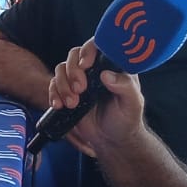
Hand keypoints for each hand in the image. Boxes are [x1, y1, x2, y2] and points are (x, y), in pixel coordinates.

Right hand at [47, 39, 147, 159]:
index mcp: (113, 66)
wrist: (111, 141)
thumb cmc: (126, 121)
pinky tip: (59, 105)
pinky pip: (54, 84)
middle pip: (75, 55)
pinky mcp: (67, 91)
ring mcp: (79, 79)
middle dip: (73, 71)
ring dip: (63, 85)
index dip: (88, 50)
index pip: (99, 46)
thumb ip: (125, 87)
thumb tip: (106, 75)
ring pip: (61, 68)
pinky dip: (53, 93)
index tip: (85, 64)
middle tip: (80, 90)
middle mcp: (94, 69)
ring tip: (72, 103)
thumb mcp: (133, 104)